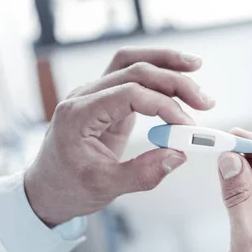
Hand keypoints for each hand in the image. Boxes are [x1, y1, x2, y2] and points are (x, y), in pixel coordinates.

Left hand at [25, 47, 214, 226]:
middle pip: (134, 70)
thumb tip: (179, 155)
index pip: (130, 94)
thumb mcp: (105, 187)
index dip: (165, 106)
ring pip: (132, 61)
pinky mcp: (107, 100)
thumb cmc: (68, 188)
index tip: (188, 128)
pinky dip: (156, 69)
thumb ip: (143, 173)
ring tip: (195, 66)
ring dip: (165, 63)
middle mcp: (84, 96)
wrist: (46, 190)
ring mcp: (94, 94)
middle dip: (173, 81)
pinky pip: (131, 74)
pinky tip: (178, 74)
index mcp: (78, 115)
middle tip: (204, 102)